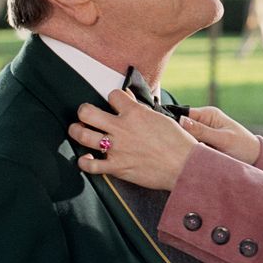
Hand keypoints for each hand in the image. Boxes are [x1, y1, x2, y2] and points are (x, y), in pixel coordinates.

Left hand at [67, 89, 196, 190]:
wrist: (185, 166)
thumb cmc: (178, 142)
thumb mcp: (160, 118)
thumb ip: (140, 108)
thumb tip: (127, 98)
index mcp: (135, 113)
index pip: (113, 95)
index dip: (113, 97)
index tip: (114, 103)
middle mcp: (122, 128)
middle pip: (87, 113)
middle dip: (83, 111)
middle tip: (85, 115)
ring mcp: (117, 148)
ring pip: (83, 136)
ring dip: (77, 132)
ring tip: (78, 131)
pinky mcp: (117, 167)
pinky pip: (90, 165)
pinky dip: (84, 162)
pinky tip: (85, 159)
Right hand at [180, 106, 261, 163]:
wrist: (254, 158)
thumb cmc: (242, 146)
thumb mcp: (222, 139)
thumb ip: (201, 131)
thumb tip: (180, 121)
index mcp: (208, 114)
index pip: (184, 114)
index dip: (175, 124)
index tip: (171, 137)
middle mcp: (203, 121)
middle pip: (182, 127)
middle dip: (179, 137)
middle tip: (179, 149)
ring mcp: (202, 133)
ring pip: (185, 138)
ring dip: (185, 146)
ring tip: (186, 155)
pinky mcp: (203, 144)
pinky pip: (190, 146)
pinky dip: (190, 152)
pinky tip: (190, 158)